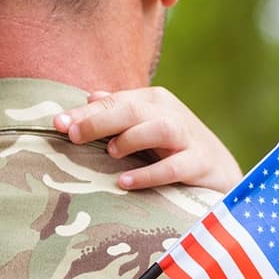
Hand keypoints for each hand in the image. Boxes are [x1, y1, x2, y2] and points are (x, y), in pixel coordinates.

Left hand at [54, 86, 242, 192]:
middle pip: (132, 110)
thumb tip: (89, 97)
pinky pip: (175, 167)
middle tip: (72, 135)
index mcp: (153, 101)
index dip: (84, 113)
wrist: (222, 171)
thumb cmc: (173, 147)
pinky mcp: (200, 164)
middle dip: (100, 121)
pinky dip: (150, 173)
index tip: (56, 123)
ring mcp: (188, 138)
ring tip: (111, 153)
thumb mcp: (145, 126)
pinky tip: (126, 182)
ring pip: (158, 129)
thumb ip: (119, 113)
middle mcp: (170, 113)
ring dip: (131, 138)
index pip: (114, 101)